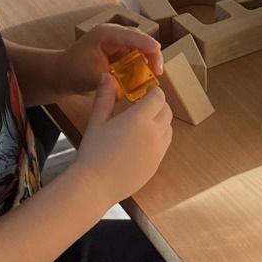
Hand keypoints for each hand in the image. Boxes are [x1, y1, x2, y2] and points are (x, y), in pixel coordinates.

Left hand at [51, 23, 161, 98]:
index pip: (129, 35)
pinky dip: (142, 67)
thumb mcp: (89, 77)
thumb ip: (107, 83)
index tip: (156, 51)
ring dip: (148, 61)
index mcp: (106, 34)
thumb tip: (123, 92)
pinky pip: (136, 58)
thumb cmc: (72, 70)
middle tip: (158, 71)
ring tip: (154, 75)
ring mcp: (118, 44)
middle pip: (140, 40)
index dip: (145, 42)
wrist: (63, 73)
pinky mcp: (120, 53)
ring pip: (141, 49)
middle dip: (151, 54)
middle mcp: (114, 36)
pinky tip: (145, 77)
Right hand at [75, 72, 173, 202]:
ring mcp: (158, 150)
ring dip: (161, 122)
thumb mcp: (97, 121)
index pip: (158, 97)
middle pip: (167, 111)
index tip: (144, 92)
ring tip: (143, 124)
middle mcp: (154, 133)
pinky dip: (158, 139)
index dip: (153, 92)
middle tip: (144, 106)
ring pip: (168, 129)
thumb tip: (107, 77)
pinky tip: (141, 143)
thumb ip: (105, 97)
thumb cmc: (93, 152)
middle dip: (158, 105)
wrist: (96, 185)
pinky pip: (164, 146)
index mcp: (140, 118)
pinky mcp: (156, 164)